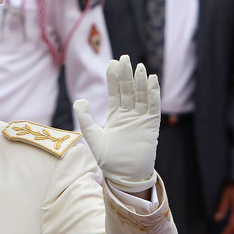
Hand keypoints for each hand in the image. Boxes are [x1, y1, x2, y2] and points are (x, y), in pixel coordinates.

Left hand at [74, 55, 159, 192]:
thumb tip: (80, 100)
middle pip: (128, 90)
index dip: (114, 78)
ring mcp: (141, 119)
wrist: (124, 176)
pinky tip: (152, 80)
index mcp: (116, 115)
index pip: (115, 92)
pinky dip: (153, 94)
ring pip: (141, 96)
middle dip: (126, 74)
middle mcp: (129, 115)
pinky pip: (153, 107)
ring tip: (139, 67)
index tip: (112, 62)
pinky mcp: (151, 126)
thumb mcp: (92, 136)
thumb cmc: (108, 159)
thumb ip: (85, 118)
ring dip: (141, 82)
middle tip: (124, 57)